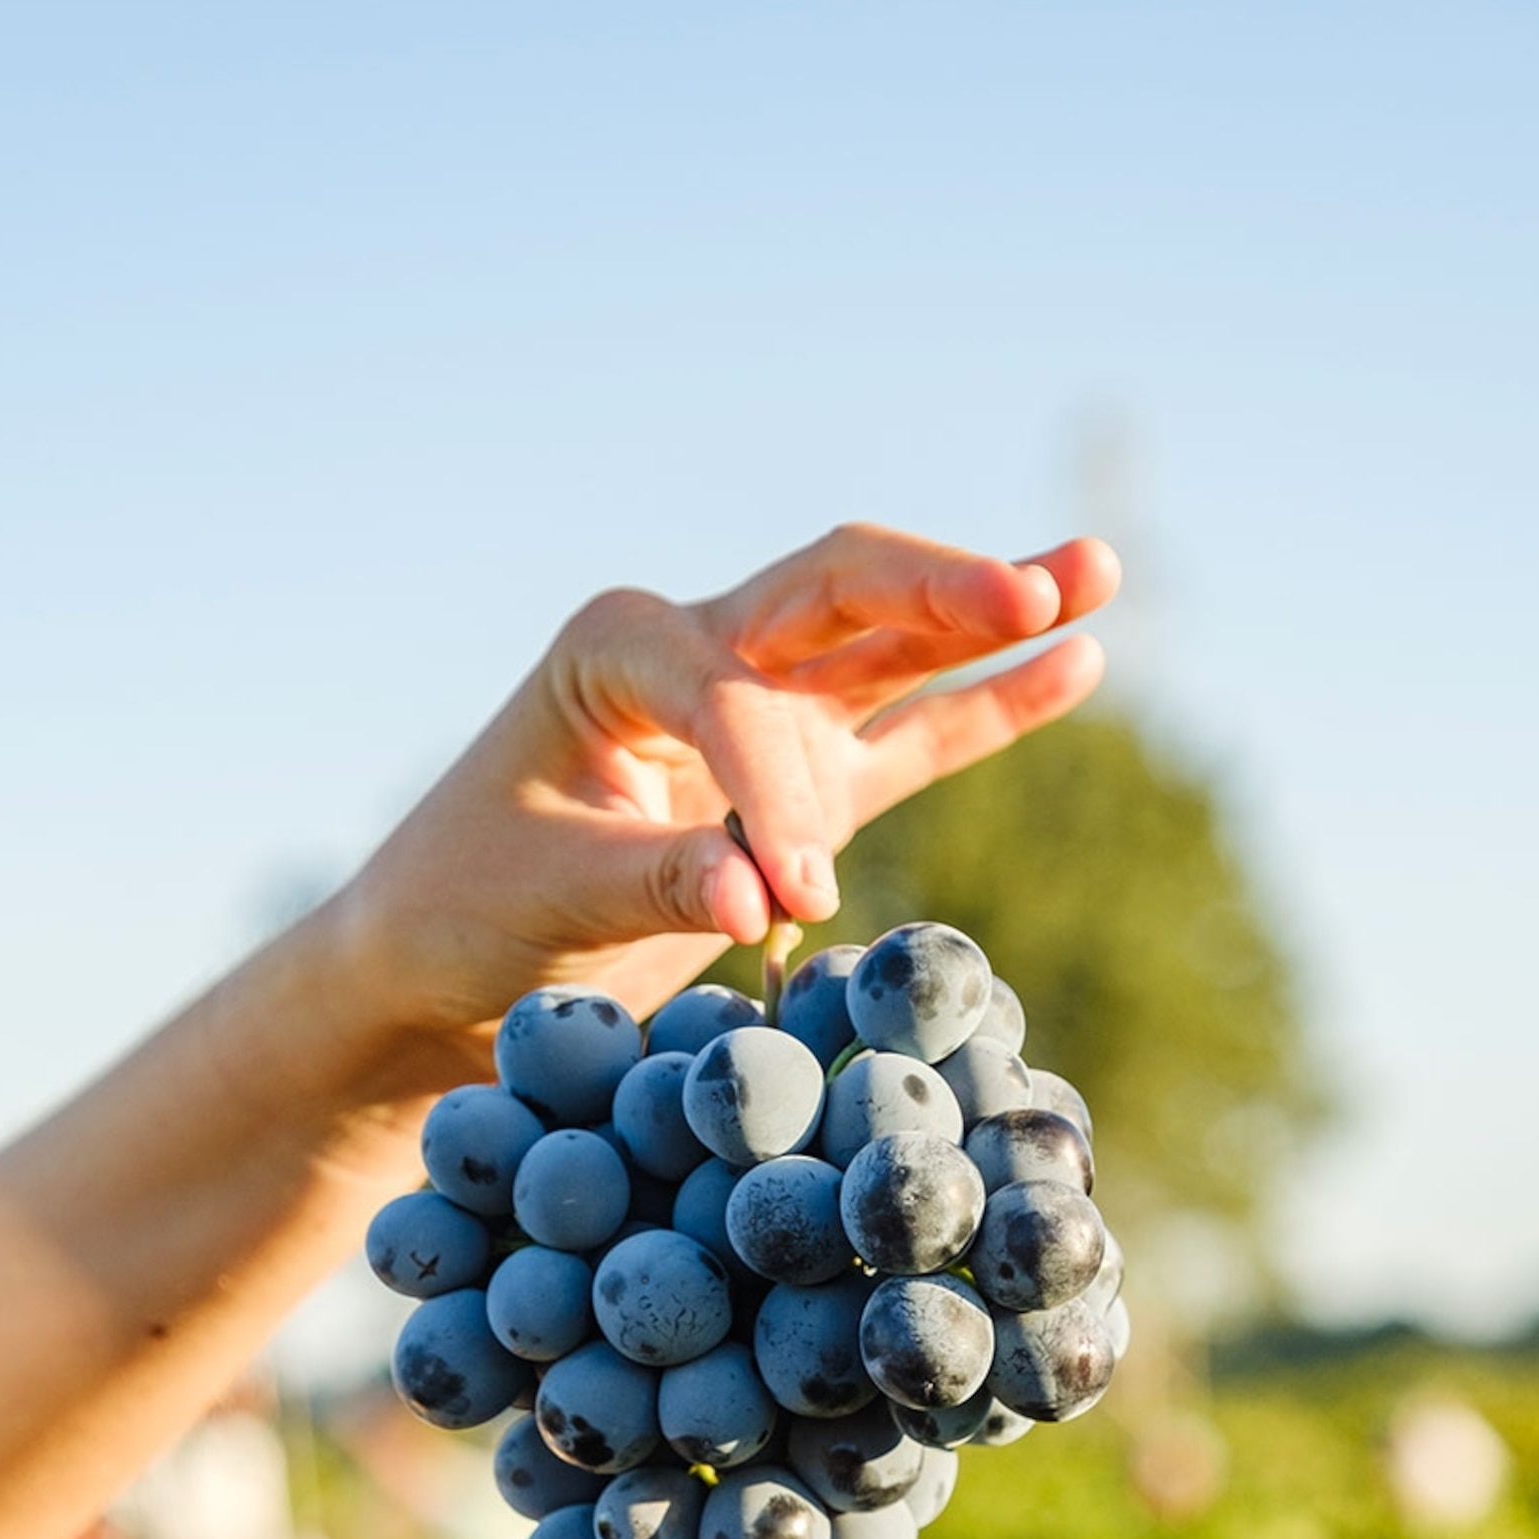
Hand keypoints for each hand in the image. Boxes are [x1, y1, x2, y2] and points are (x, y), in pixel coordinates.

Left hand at [330, 521, 1119, 1070]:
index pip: (731, 688)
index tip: (787, 899)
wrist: (442, 967)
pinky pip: (913, 733)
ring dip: (987, 610)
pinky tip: (1077, 660)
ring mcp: (763, 712)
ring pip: (891, 642)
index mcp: (617, 648)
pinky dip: (989, 701)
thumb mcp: (543, 898)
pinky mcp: (802, 786)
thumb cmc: (463, 915)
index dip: (770, 789)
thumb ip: (657, 881)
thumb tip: (766, 897)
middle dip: (934, 589)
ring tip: (1095, 571)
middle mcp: (699, 651)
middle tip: (1025, 593)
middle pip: (839, 588)